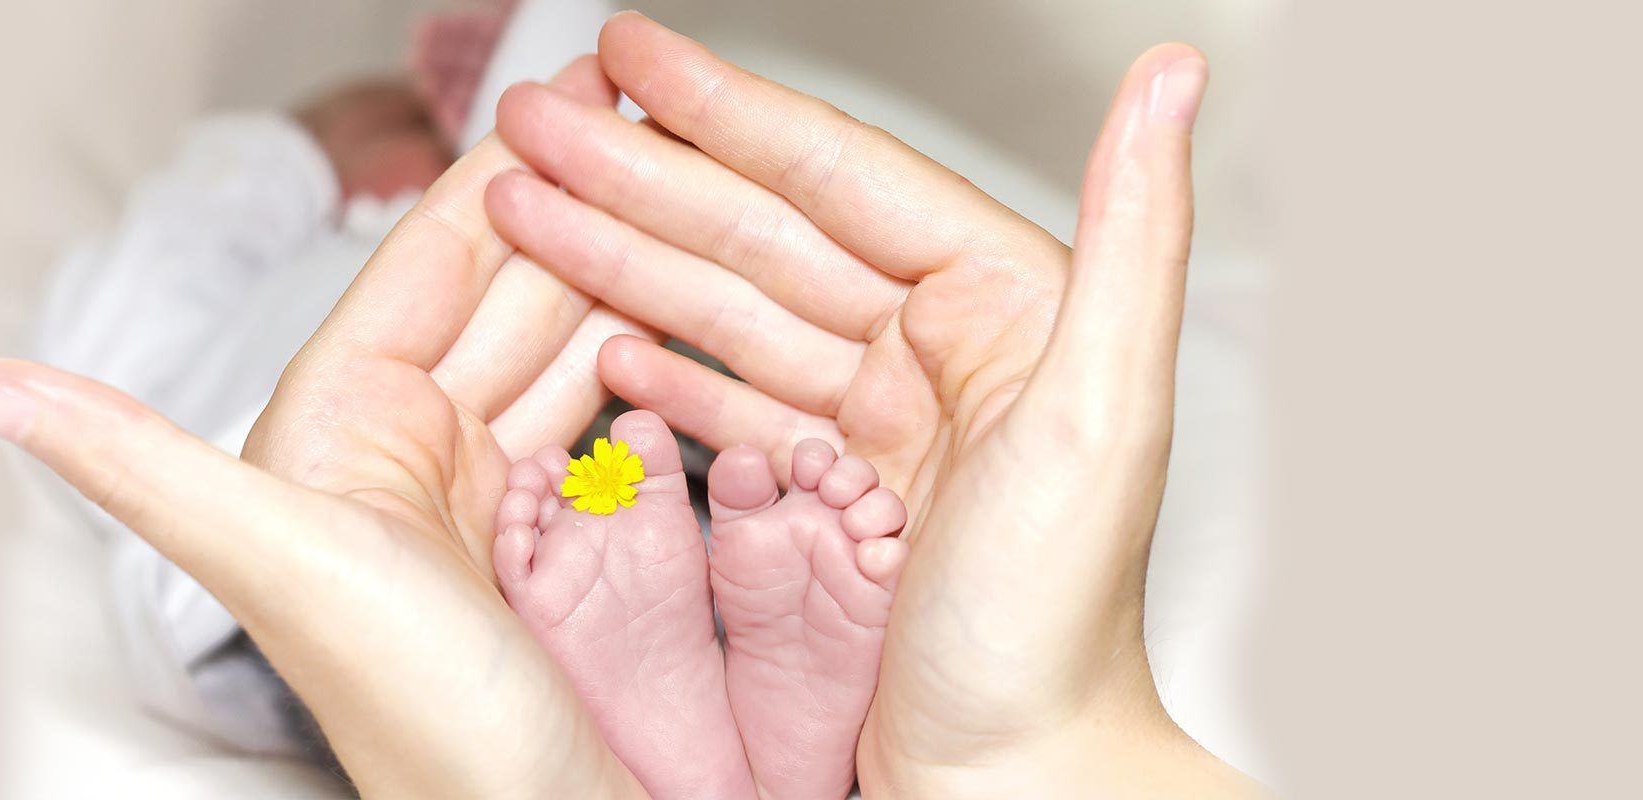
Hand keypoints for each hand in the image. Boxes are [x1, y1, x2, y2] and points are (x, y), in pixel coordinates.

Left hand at [0, 57, 650, 797]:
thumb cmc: (412, 713)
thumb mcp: (276, 568)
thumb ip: (142, 469)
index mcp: (333, 429)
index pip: (423, 263)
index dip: (497, 173)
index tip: (575, 94)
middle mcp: (396, 445)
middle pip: (497, 290)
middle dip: (569, 205)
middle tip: (653, 129)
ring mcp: (470, 483)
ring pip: (548, 342)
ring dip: (608, 268)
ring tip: (680, 200)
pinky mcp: (533, 523)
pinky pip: (586, 411)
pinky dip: (628, 359)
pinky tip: (671, 317)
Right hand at [485, 13, 1260, 795]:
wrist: (1014, 783)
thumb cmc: (1056, 629)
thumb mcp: (1107, 416)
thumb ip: (1139, 231)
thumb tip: (1171, 80)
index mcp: (1004, 308)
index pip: (839, 178)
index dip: (722, 111)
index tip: (631, 56)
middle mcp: (943, 351)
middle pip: (762, 236)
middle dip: (638, 175)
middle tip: (535, 126)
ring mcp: (882, 421)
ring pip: (732, 311)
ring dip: (625, 260)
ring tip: (530, 209)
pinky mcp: (839, 490)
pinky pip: (734, 400)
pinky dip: (663, 368)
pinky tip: (604, 339)